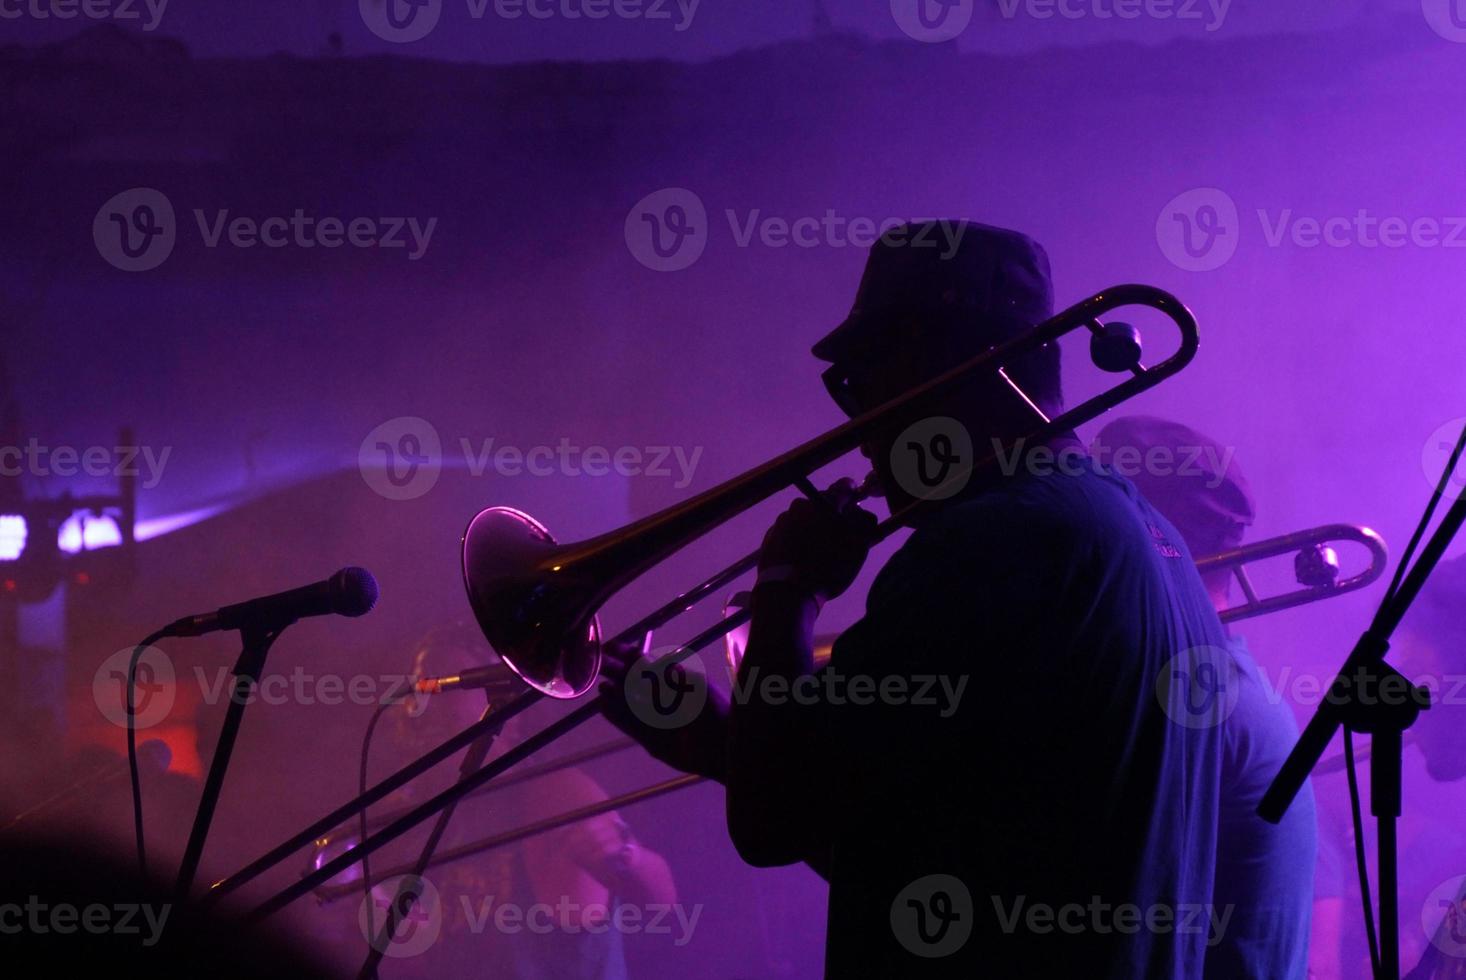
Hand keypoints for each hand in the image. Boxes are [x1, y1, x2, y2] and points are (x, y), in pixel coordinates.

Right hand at [598, 635, 729, 782]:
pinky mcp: (651, 741)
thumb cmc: (714, 711)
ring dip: (614, 695)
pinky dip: (616, 716)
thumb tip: (640, 658)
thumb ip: (664, 674)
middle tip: (597, 664)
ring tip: (602, 687)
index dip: (626, 654)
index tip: (609, 647)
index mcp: (675, 681)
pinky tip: (604, 706)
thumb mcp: (691, 685)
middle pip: (633, 683)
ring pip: (629, 705)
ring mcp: (656, 721)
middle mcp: (663, 699)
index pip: (646, 663)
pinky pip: (629, 726)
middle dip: (616, 673)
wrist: (723, 747)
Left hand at [757, 477, 876, 602]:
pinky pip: (790, 530)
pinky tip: (802, 555)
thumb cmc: (828, 567)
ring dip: (814, 526)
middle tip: (840, 533)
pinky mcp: (770, 535)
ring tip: (819, 549)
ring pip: (804, 517)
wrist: (787, 591)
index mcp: (824, 503)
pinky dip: (798, 537)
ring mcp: (782, 519)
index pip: (844, 487)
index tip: (856, 501)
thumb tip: (863, 516)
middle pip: (822, 502)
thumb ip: (865, 526)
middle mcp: (801, 505)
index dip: (853, 494)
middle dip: (833, 514)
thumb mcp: (858, 548)